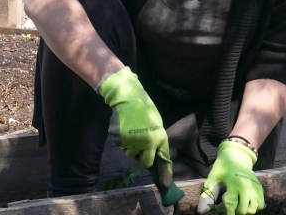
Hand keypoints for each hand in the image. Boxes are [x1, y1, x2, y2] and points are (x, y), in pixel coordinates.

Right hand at [97, 68, 176, 199]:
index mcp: (159, 138)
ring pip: (129, 153)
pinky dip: (120, 139)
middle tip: (139, 153)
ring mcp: (132, 142)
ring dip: (130, 146)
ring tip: (131, 129)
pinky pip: (120, 145)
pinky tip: (123, 127)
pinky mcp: (120, 139)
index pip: (162, 160)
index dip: (164, 174)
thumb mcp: (156, 126)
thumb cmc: (145, 111)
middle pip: (144, 163)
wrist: (129, 98)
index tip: (165, 186)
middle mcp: (147, 143)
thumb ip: (155, 142)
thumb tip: (154, 159)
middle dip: (141, 161)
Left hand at [196, 140, 263, 214]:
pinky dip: (256, 207)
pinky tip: (248, 204)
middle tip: (233, 211)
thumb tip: (202, 206)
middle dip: (238, 213)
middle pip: (245, 209)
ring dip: (247, 211)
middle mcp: (245, 187)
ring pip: (254, 208)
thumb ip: (209, 189)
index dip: (229, 212)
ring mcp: (253, 188)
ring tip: (240, 208)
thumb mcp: (214, 174)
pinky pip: (261, 204)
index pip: (232, 203)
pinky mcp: (259, 188)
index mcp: (233, 184)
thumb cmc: (224, 166)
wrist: (237, 156)